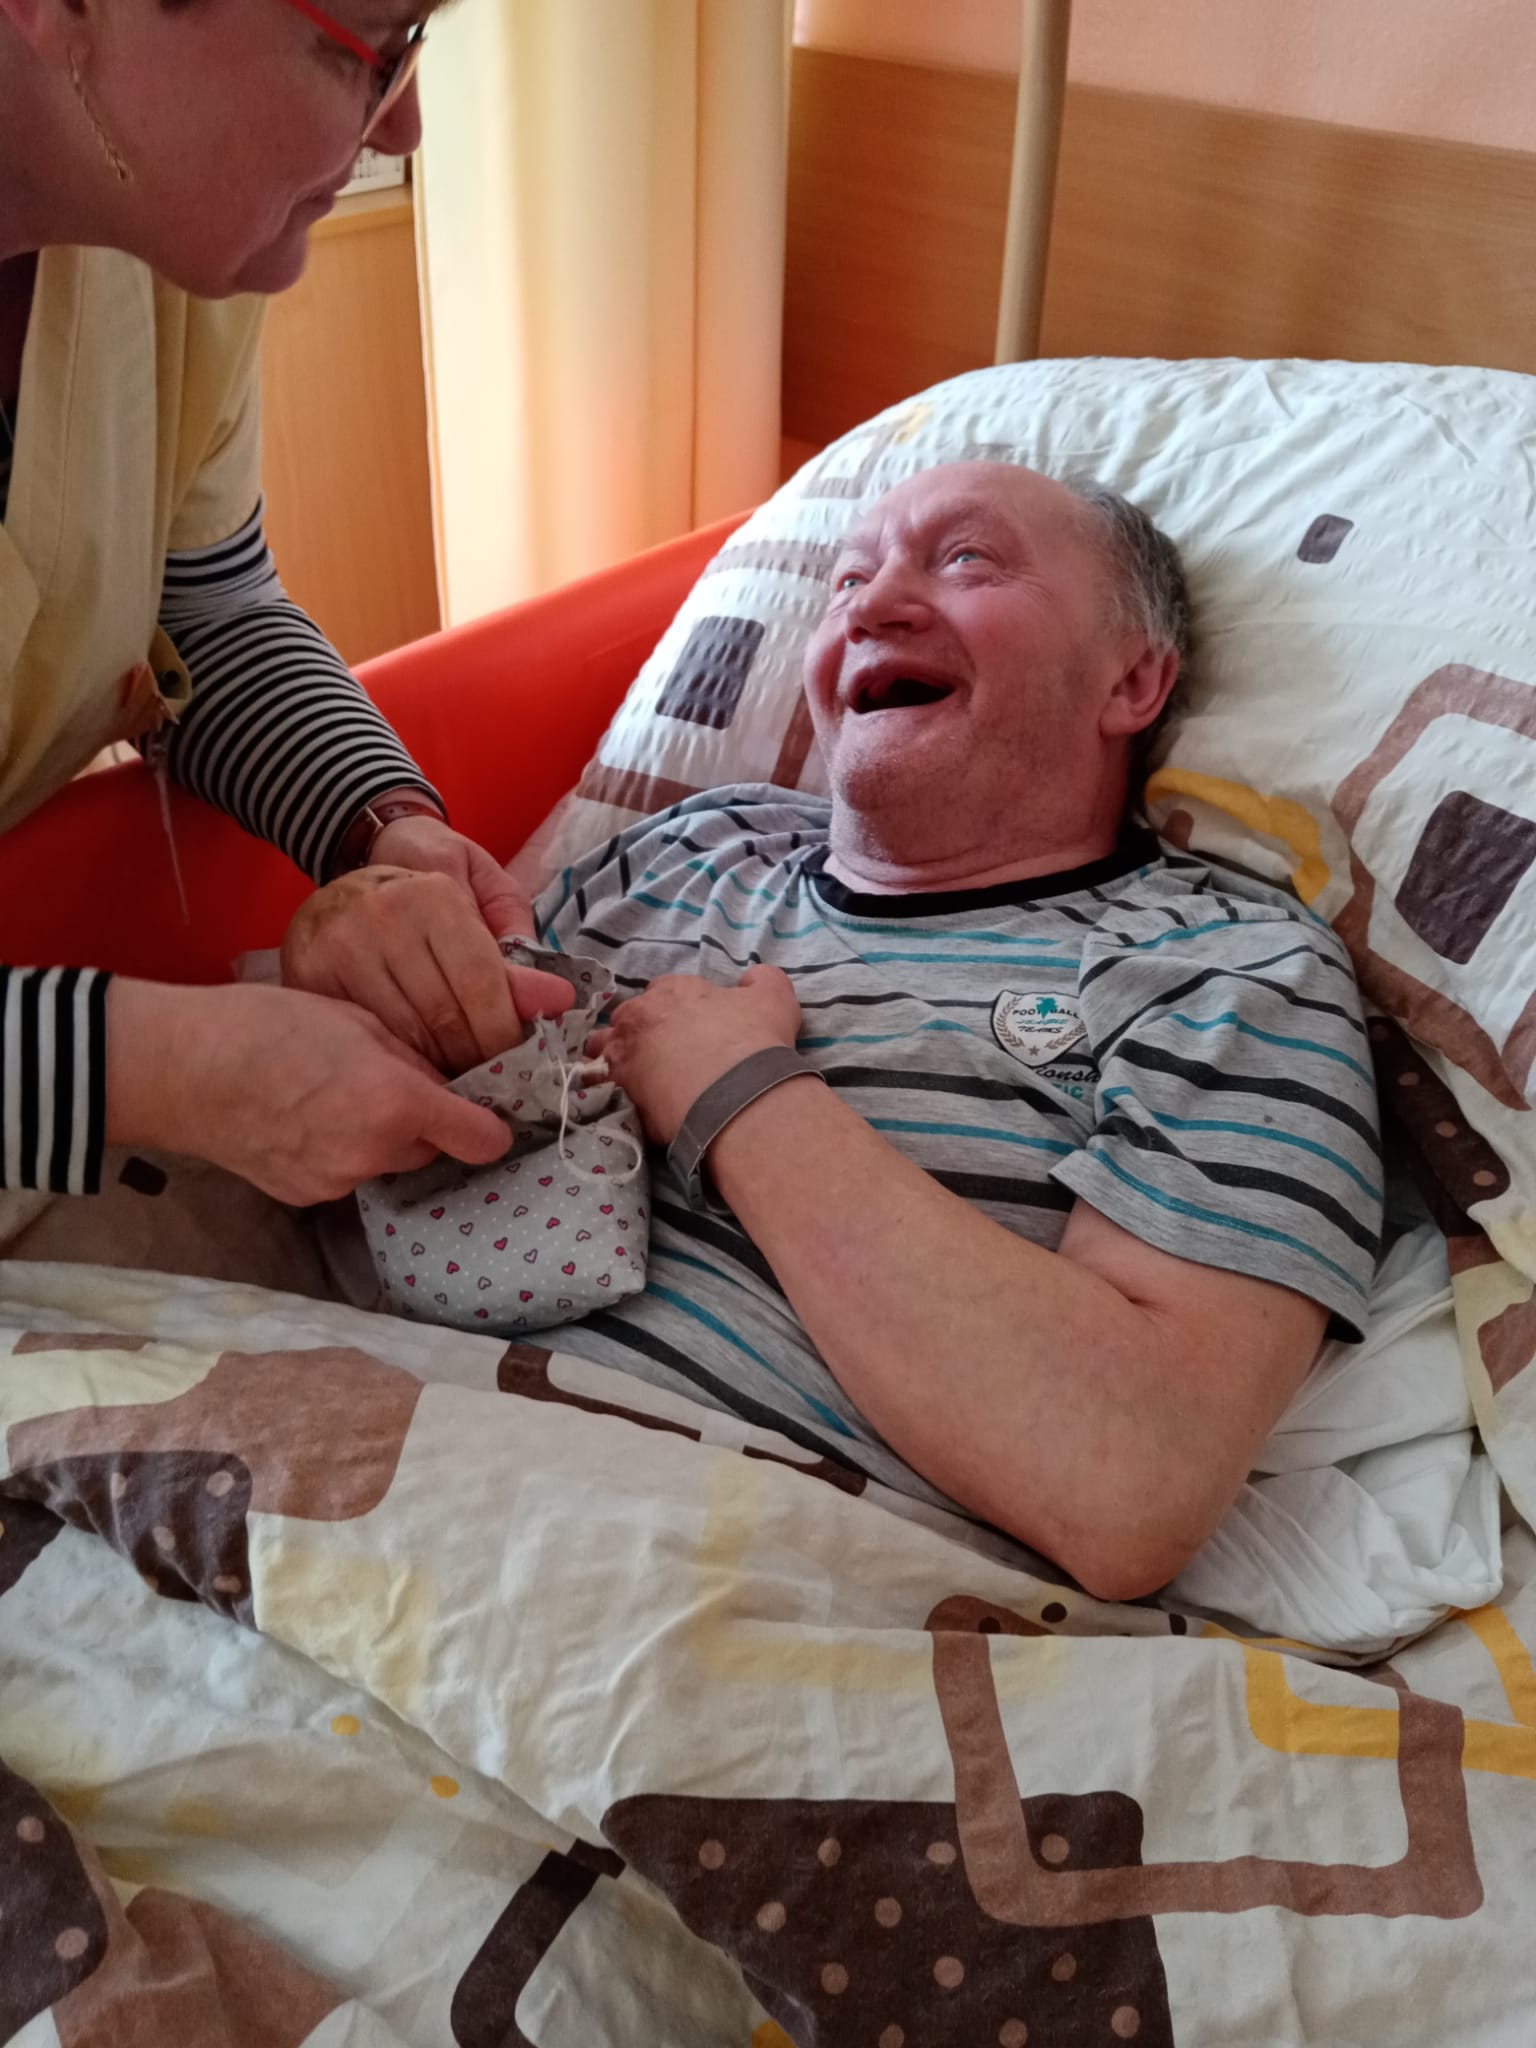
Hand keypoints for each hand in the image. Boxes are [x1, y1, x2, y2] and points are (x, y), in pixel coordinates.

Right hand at [107, 979, 512, 1205]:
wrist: (179, 1068)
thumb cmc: (264, 1025)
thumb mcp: (355, 1018)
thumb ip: (408, 1056)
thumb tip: (440, 1081)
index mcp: (397, 1104)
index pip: (481, 1140)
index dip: (490, 1126)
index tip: (488, 1115)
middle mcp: (374, 1154)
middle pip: (429, 1149)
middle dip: (422, 1122)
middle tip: (387, 1082)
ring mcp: (337, 1181)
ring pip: (385, 1162)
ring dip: (377, 1137)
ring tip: (332, 1094)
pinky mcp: (304, 1195)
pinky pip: (344, 1173)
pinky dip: (338, 1150)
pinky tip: (303, 1117)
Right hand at [282, 821, 571, 1075]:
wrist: (358, 863)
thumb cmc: (434, 887)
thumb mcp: (486, 898)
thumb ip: (519, 953)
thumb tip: (558, 1002)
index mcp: (433, 895)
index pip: (480, 983)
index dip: (505, 1032)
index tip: (520, 1060)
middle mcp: (381, 917)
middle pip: (442, 1017)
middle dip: (475, 1057)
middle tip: (491, 1078)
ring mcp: (338, 947)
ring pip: (403, 1036)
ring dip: (438, 1067)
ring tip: (456, 1075)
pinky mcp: (307, 975)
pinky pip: (363, 1037)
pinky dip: (395, 1060)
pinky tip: (412, 1066)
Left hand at [588, 964, 801, 1144]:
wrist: (737, 1096)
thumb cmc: (754, 1042)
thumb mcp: (773, 999)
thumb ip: (761, 980)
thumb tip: (752, 979)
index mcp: (673, 990)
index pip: (663, 991)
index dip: (677, 1010)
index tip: (691, 1028)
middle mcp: (639, 1016)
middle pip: (628, 1019)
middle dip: (641, 1032)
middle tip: (665, 1055)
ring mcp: (622, 1055)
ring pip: (605, 1051)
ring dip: (618, 1059)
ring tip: (641, 1080)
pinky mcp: (618, 1093)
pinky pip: (604, 1090)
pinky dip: (614, 1093)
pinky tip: (632, 1104)